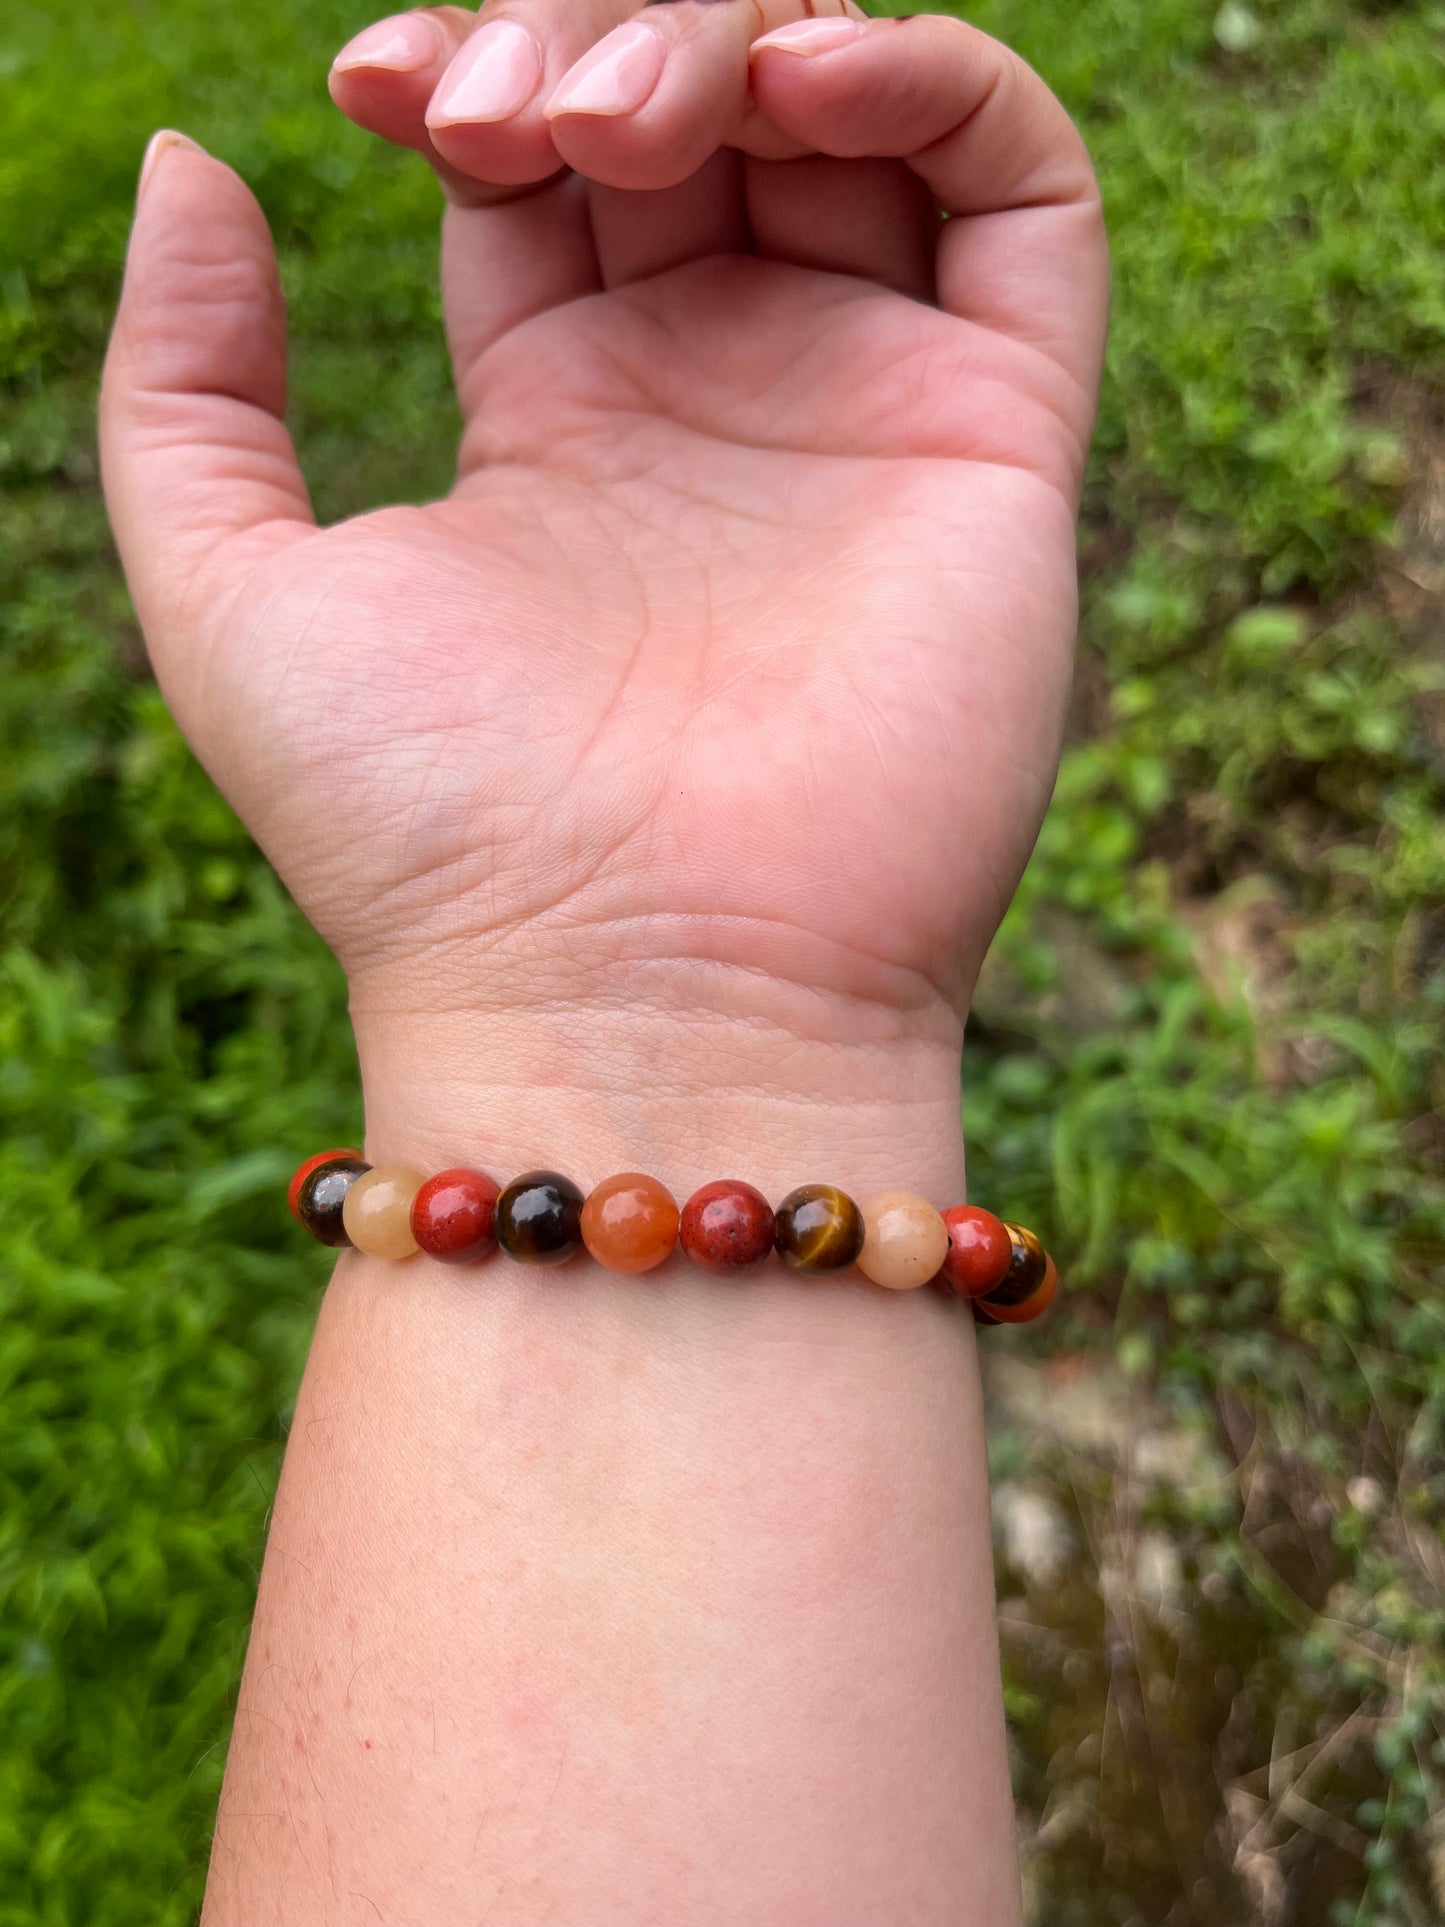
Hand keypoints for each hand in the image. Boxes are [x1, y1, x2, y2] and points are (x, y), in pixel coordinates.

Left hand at [101, 1, 1105, 1190]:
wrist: (629, 1001)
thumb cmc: (423, 837)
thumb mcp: (230, 589)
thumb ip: (182, 375)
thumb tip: (194, 154)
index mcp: (564, 422)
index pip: (544, 160)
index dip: (470, 66)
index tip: (372, 92)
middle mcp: (726, 402)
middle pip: (693, 107)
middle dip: (587, 44)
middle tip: (500, 117)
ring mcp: (867, 413)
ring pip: (855, 114)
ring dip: (739, 34)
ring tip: (616, 117)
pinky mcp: (998, 443)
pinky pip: (1022, 193)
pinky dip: (932, 78)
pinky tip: (804, 80)